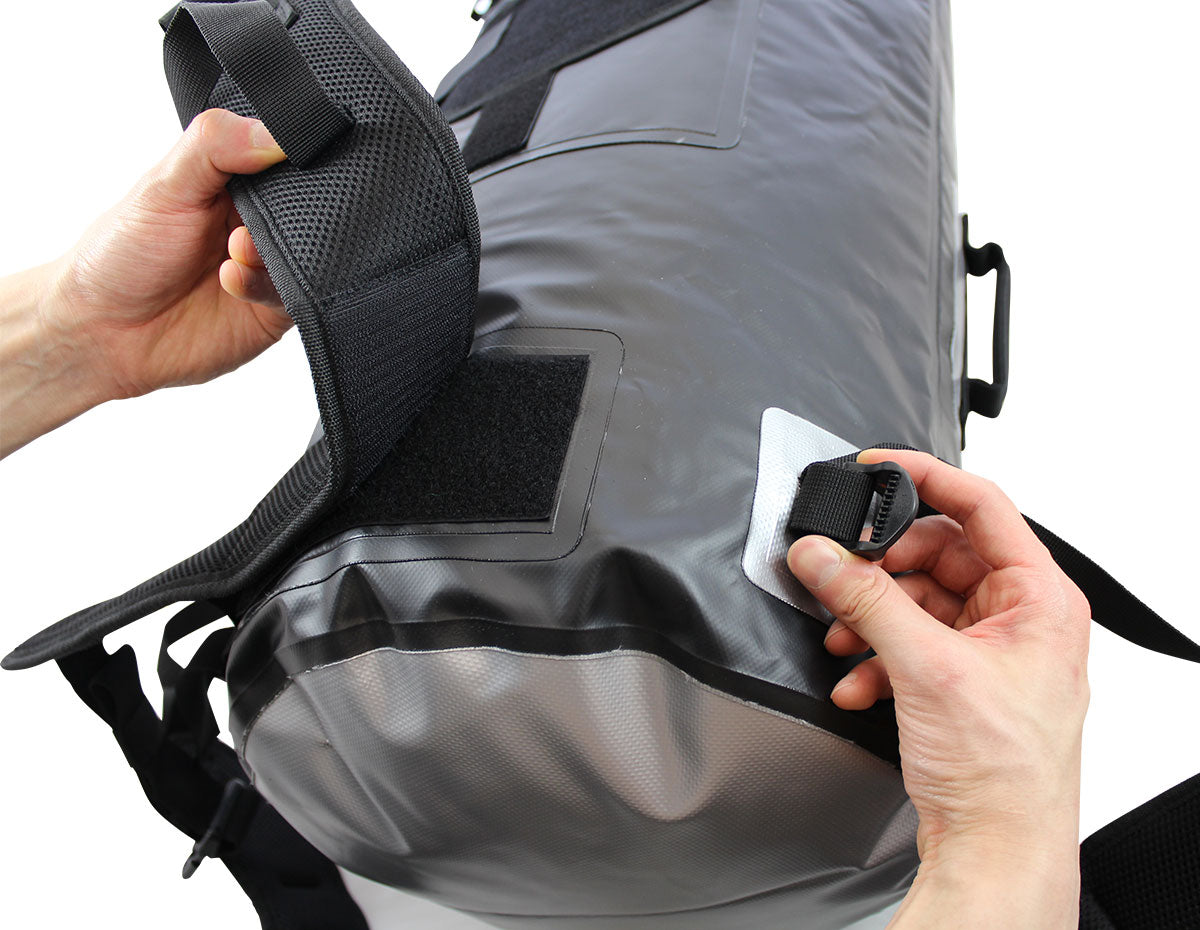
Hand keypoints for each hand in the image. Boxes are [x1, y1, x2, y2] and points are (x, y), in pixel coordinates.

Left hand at [1, 108, 288, 456]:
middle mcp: (257, 222)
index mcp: (235, 181)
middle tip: (250, 217)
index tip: (286, 157)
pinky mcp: (275, 309)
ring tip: (235, 251)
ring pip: (311, 251)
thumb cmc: (123, 253)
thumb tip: (275, 133)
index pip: (283, 154)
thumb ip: (215, 147)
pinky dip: (267, 284)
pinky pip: (299, 294)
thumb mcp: (164, 184)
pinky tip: (231, 281)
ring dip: (273, 251)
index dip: (290, 153)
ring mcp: (270, 266)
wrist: (105, 333)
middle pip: (308, 205)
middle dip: (290, 210)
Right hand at [787, 449, 1089, 928]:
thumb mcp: (926, 666)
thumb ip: (866, 598)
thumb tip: (822, 553)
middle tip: (841, 574)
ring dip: (872, 618)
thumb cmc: (1004, 773)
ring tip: (845, 639)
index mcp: (1039, 597)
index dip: (923, 476)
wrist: (998, 850)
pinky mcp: (962, 680)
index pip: (981, 504)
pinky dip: (878, 656)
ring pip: (918, 601)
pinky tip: (859, 681)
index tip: (874, 466)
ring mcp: (991, 650)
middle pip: (938, 555)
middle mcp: (1020, 617)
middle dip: (882, 571)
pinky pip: (911, 642)